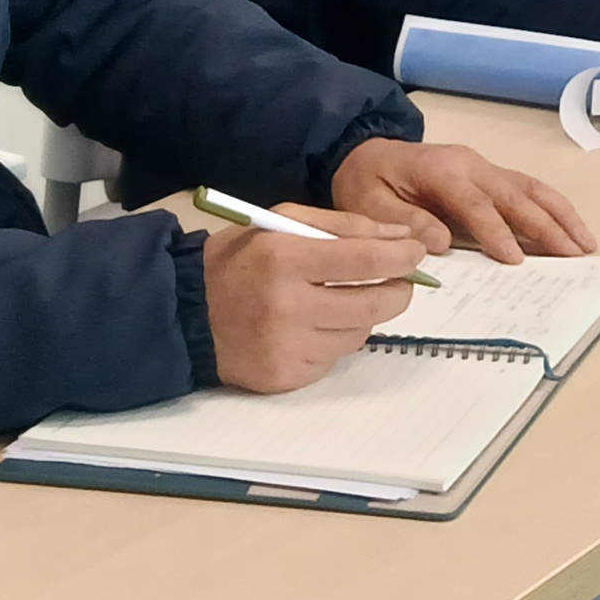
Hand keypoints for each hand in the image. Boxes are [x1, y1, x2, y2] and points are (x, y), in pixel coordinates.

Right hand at [202, 207, 422, 391]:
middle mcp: (287, 307)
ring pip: (359, 333)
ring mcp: (286, 347)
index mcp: (285, 259)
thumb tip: (400, 235)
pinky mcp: (284, 377)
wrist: (185, 314)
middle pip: (374, 304)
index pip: (368, 261)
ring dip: (365, 315)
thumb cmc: (239, 260)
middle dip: (399, 290)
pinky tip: (316, 325)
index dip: (403, 256)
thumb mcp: (281, 223)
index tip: (415, 252)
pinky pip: (334, 358)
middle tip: (400, 281)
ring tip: (345, 299)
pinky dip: (336, 340)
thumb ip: (344, 224)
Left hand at [329, 138, 596, 261]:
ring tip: (585, 243)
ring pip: (530, 188)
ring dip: (560, 215)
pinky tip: (570, 227)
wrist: (365, 153)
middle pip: (515, 194)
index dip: (496, 232)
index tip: (516, 260)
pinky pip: (527, 188)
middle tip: (573, 253)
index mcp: (439, 170)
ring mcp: (484, 167)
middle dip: (546, 225)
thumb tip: (442, 243)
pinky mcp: (490, 175)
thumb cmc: (366, 183)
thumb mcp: (368, 205)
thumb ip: (404, 222)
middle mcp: (470, 164)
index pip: (475, 204)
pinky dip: (552, 207)